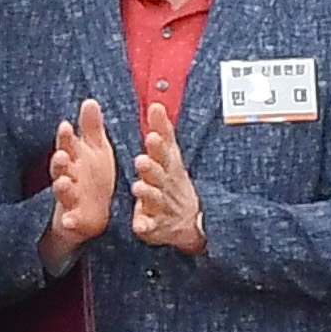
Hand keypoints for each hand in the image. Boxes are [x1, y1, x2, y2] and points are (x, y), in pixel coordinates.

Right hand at [41, 97, 115, 262]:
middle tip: (61, 154)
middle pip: (60, 167)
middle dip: (60, 161)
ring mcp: (69, 199)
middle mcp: (67, 177)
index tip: (65, 125)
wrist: (91, 212)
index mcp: (74, 159)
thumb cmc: (92, 176)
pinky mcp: (74, 219)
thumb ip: (91, 127)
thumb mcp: (96, 149)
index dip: (66, 137)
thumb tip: (90, 100)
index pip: (68, 145)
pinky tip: (69, 221)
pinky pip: (71, 220)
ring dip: (60, 188)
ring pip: (62, 192)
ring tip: (61, 183)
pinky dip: (69, 221)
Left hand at [128, 104, 204, 254]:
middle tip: (142, 160)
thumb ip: (162, 132)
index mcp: (169, 166)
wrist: (192, 220)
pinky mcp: (158, 225)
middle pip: (161, 174)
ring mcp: (164, 205)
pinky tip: (140, 225)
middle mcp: (167, 184)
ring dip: (148, 193)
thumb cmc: (173, 183)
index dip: (160, 142)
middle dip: (153, 167)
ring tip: (138, 187)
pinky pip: (152, 226)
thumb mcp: (171, 157)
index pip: (165, 151)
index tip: (153, 133)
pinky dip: (147, 226)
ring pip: (156, 198)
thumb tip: (156, 104)